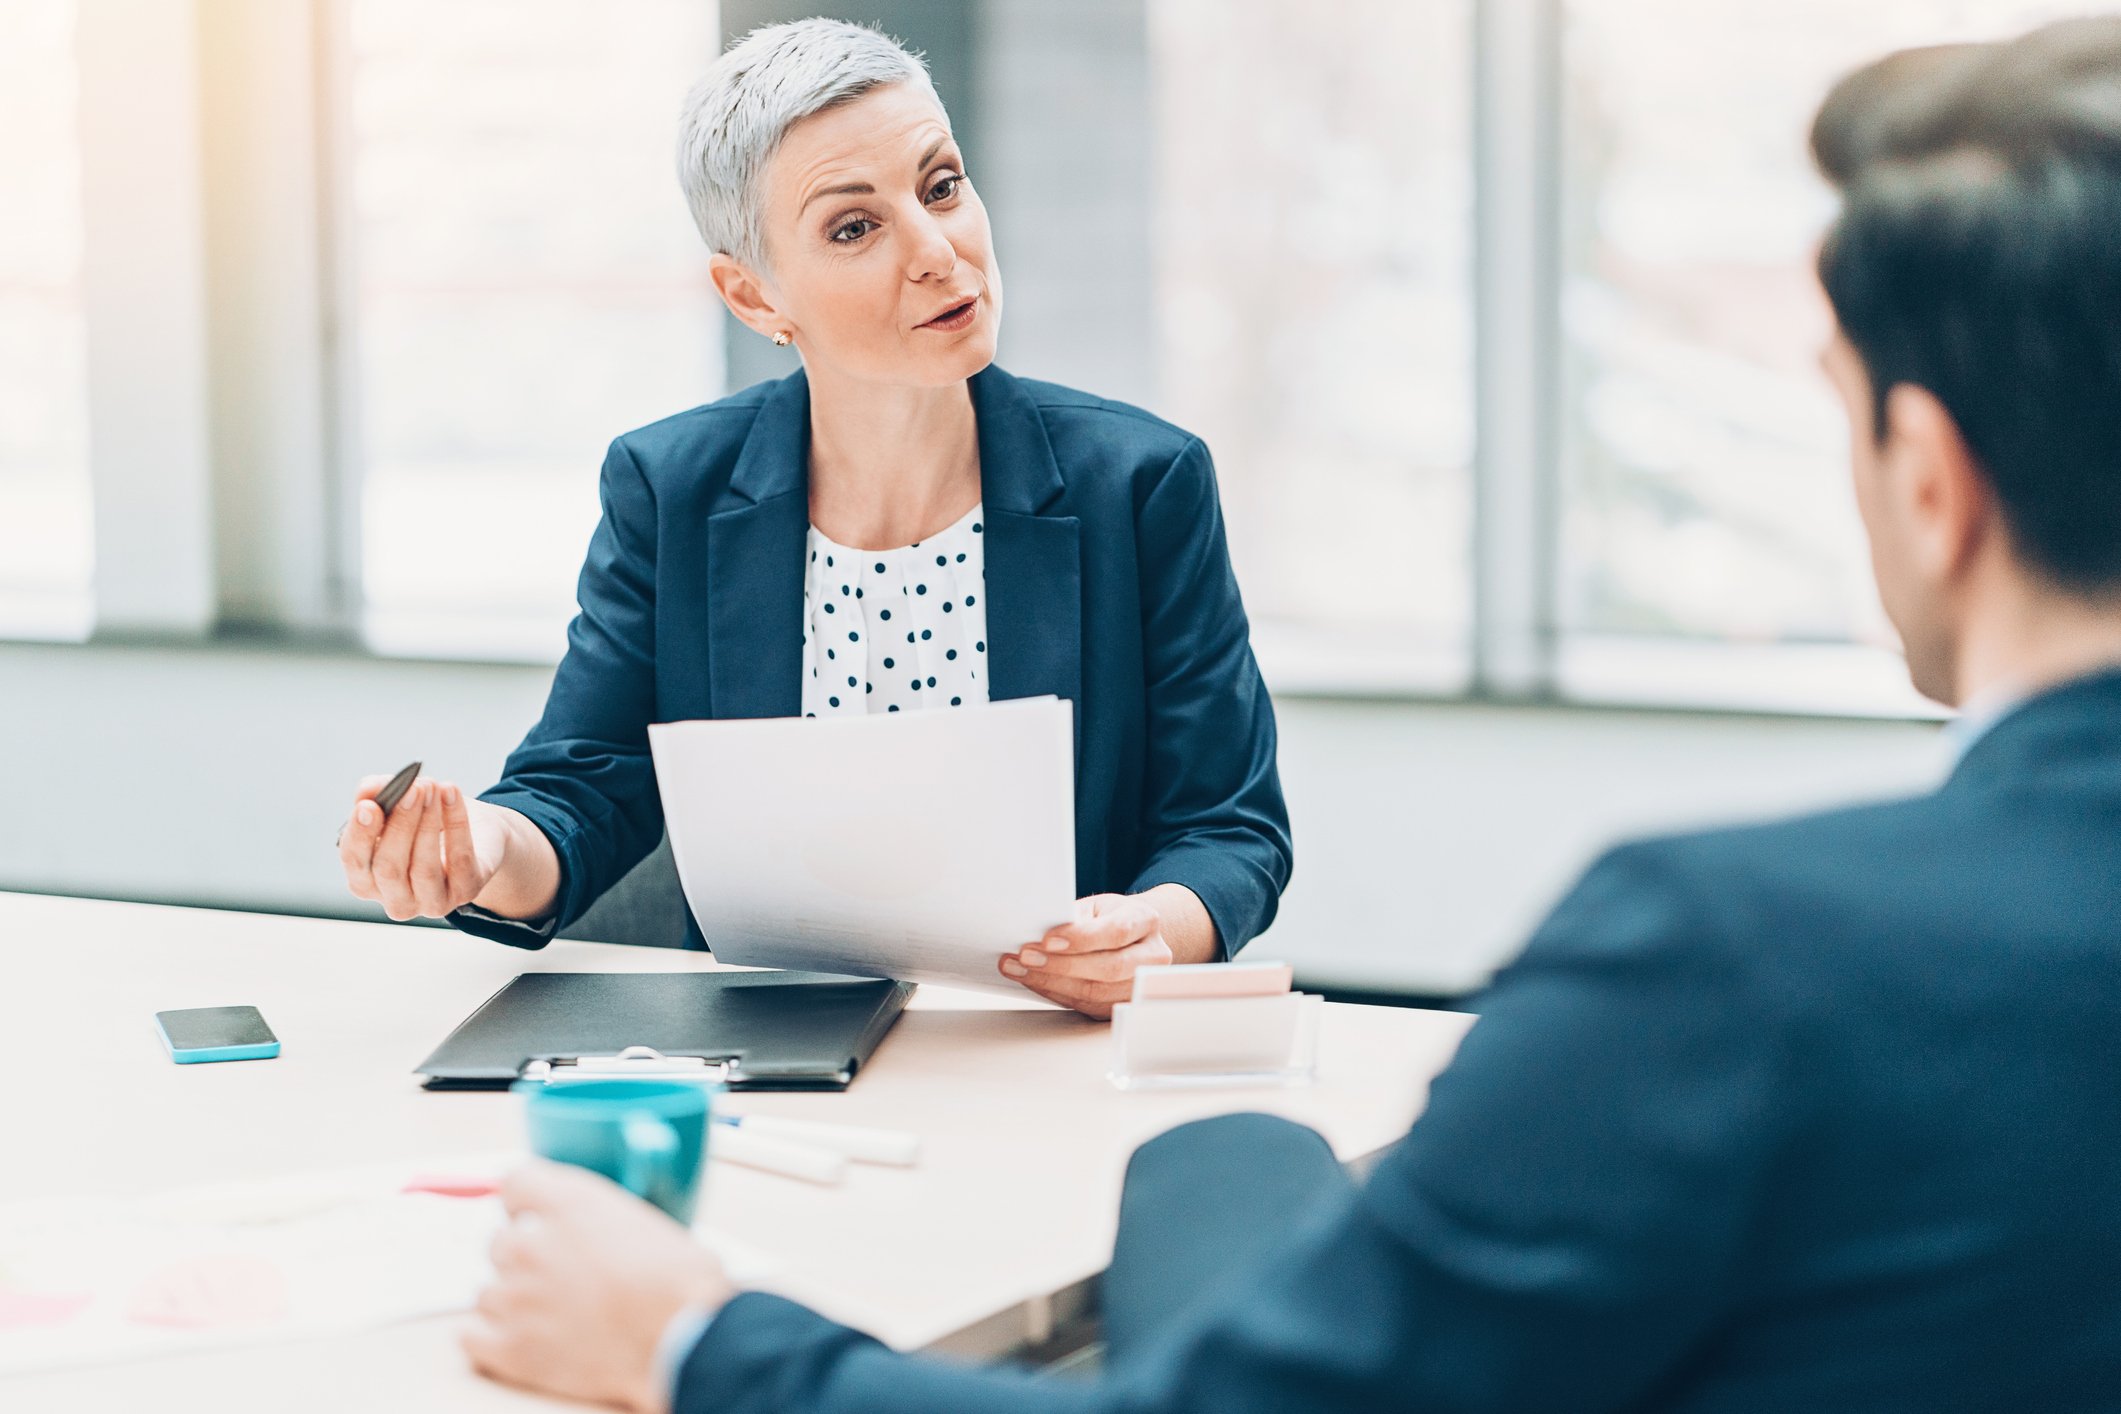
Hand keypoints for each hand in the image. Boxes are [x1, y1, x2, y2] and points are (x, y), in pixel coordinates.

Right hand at [337, 776, 502, 920]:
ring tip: (432, 787)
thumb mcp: (398, 804)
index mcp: (367, 881)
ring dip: (427, 822)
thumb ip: (376, 794)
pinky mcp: (465, 891)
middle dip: (401, 824)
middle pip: (389, 867)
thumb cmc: (424, 822)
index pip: (355, 861)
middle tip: (412, 789)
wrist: (477, 835)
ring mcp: (431, 902)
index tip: (367, 806)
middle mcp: (396, 900)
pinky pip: (460, 858)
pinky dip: (456, 822)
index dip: (360, 834)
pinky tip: (450, 792)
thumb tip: (368, 789)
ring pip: (424, 868)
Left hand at [463, 1160, 734, 1413]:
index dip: (525, 1201)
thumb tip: (589, 1228)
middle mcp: (532, 1245)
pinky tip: (512, 1336)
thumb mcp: (644, 1219)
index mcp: (569, 1203)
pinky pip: (472, 1338)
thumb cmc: (680, 1281)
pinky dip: (488, 1338)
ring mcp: (517, 1298)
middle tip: (555, 1274)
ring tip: (546, 1313)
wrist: (682, 1337)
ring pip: (487, 1292)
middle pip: (498, 1242)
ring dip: (510, 1300)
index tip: (531, 1214)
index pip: (515, 1181)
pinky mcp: (513, 1349)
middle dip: (523, 1256)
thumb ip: (599, 1214)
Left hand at [999, 892, 1174, 1019]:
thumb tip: (1037, 929)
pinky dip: (1056, 993)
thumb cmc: (1109, 918)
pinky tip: (1035, 981)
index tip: (1047, 939)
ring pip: (1097, 992)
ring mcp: (1140, 985)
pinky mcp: (1123, 1005)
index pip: (1117, 931)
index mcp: (1146, 921)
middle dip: (1062, 965)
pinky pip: (1088, 1005)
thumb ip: (1073, 916)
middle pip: (1110, 967)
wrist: (1132, 937)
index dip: (1081, 938)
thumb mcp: (1095, 906)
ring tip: (1021, 970)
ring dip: (1052, 982)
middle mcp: (1152, 955)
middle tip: (1026, 957)